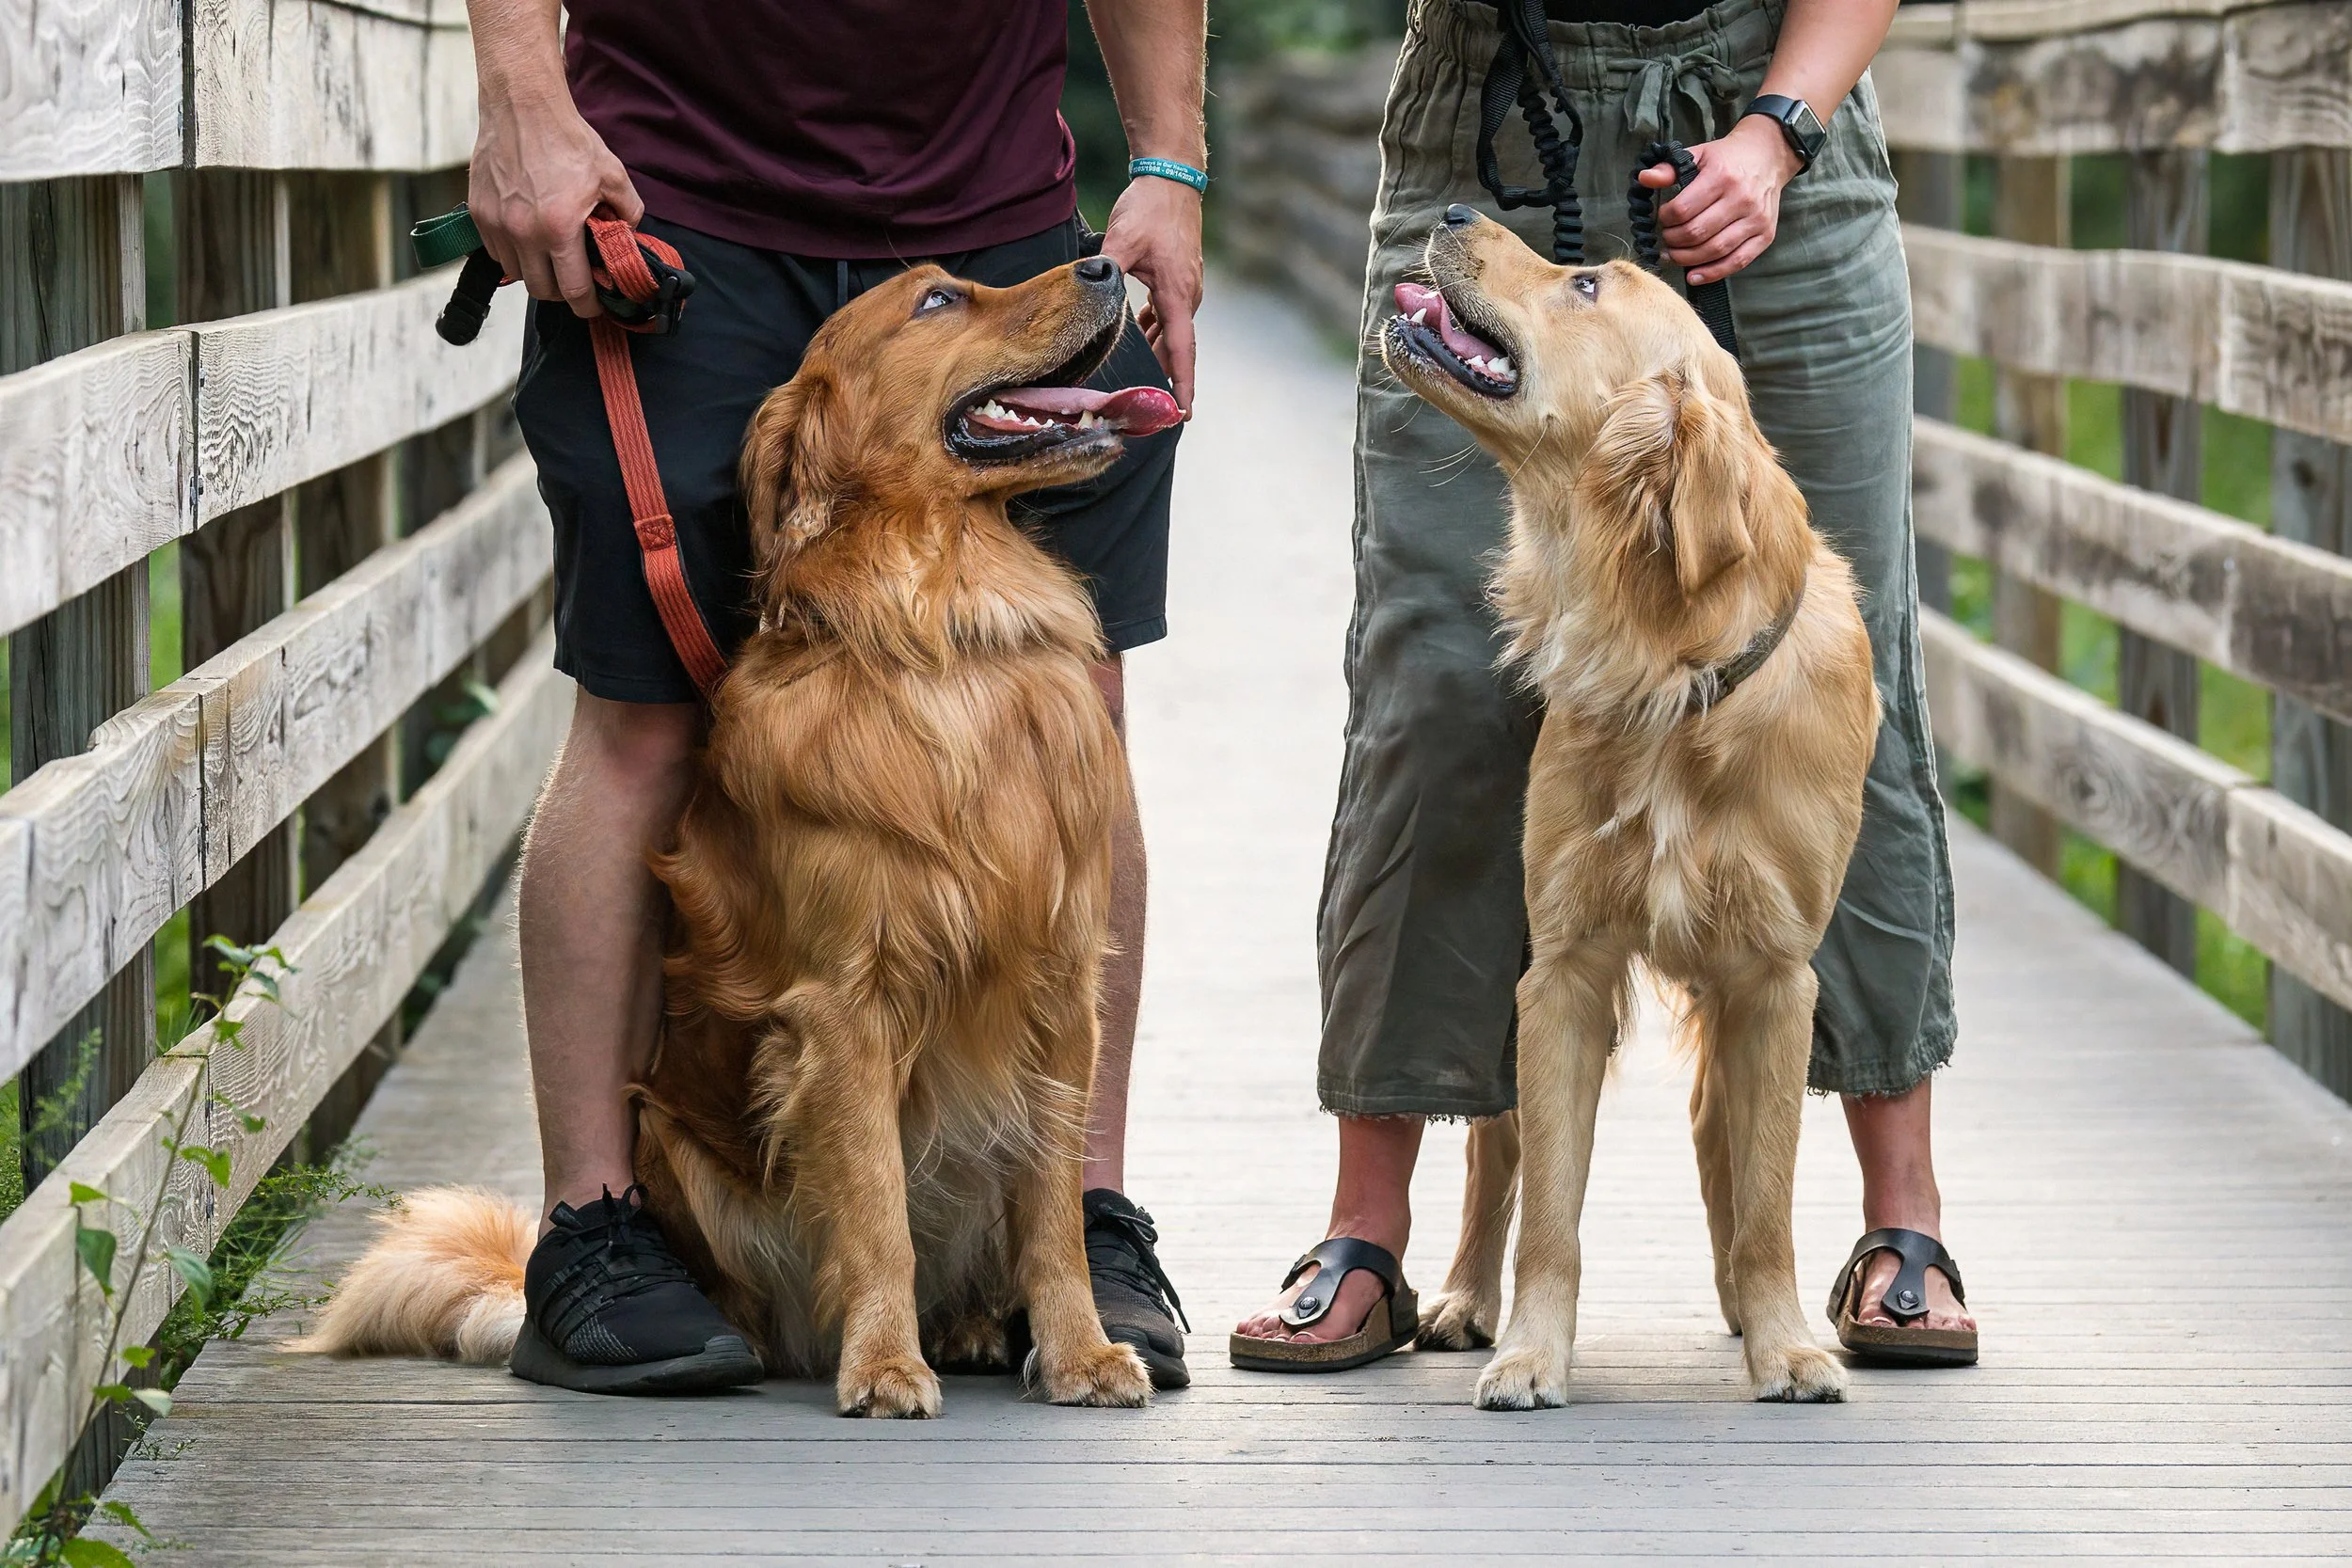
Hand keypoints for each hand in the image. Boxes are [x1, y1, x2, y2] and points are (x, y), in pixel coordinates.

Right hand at [470, 83, 642, 317]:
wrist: (522, 105)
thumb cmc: (567, 138)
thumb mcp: (612, 175)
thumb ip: (629, 211)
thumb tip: (630, 235)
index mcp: (558, 228)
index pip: (573, 291)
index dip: (587, 306)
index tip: (594, 306)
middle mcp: (522, 232)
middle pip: (541, 290)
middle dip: (561, 291)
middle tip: (573, 278)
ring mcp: (496, 224)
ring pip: (515, 274)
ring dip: (534, 272)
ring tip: (549, 254)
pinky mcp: (478, 212)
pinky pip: (494, 252)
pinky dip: (511, 253)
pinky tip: (527, 237)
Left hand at [1097, 175, 1204, 414]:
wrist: (1173, 177)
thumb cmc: (1150, 207)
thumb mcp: (1122, 241)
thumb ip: (1106, 273)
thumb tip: (1088, 294)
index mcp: (1176, 293)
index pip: (1182, 349)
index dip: (1183, 383)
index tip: (1184, 411)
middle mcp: (1187, 294)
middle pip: (1177, 346)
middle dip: (1166, 375)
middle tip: (1149, 403)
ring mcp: (1187, 284)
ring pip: (1173, 329)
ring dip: (1157, 349)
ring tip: (1140, 371)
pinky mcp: (1180, 275)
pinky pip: (1170, 312)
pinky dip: (1157, 327)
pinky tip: (1139, 328)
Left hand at [1636, 115, 1802, 285]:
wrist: (1768, 156)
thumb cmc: (1728, 158)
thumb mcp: (1698, 154)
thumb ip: (1670, 169)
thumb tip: (1644, 178)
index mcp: (1721, 176)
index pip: (1683, 209)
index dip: (1665, 219)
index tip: (1662, 218)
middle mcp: (1741, 199)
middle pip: (1697, 233)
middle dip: (1673, 241)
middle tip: (1666, 239)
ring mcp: (1756, 219)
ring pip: (1715, 250)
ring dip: (1687, 259)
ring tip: (1674, 255)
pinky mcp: (1765, 235)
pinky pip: (1737, 261)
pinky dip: (1714, 273)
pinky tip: (1694, 275)